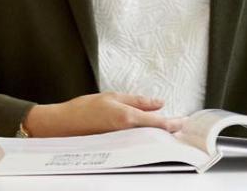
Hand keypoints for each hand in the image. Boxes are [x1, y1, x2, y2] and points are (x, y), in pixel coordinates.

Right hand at [23, 92, 183, 137]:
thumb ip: (138, 100)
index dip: (173, 123)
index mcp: (126, 118)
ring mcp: (120, 143)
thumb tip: (159, 102)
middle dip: (168, 131)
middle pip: (154, 134)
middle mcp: (125, 134)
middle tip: (180, 127)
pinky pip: (134, 144)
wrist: (61, 125)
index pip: (157, 122)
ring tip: (167, 131)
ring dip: (157, 136)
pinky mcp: (115, 149)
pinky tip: (147, 136)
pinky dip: (143, 140)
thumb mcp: (113, 96)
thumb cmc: (83, 109)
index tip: (185, 122)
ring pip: (146, 140)